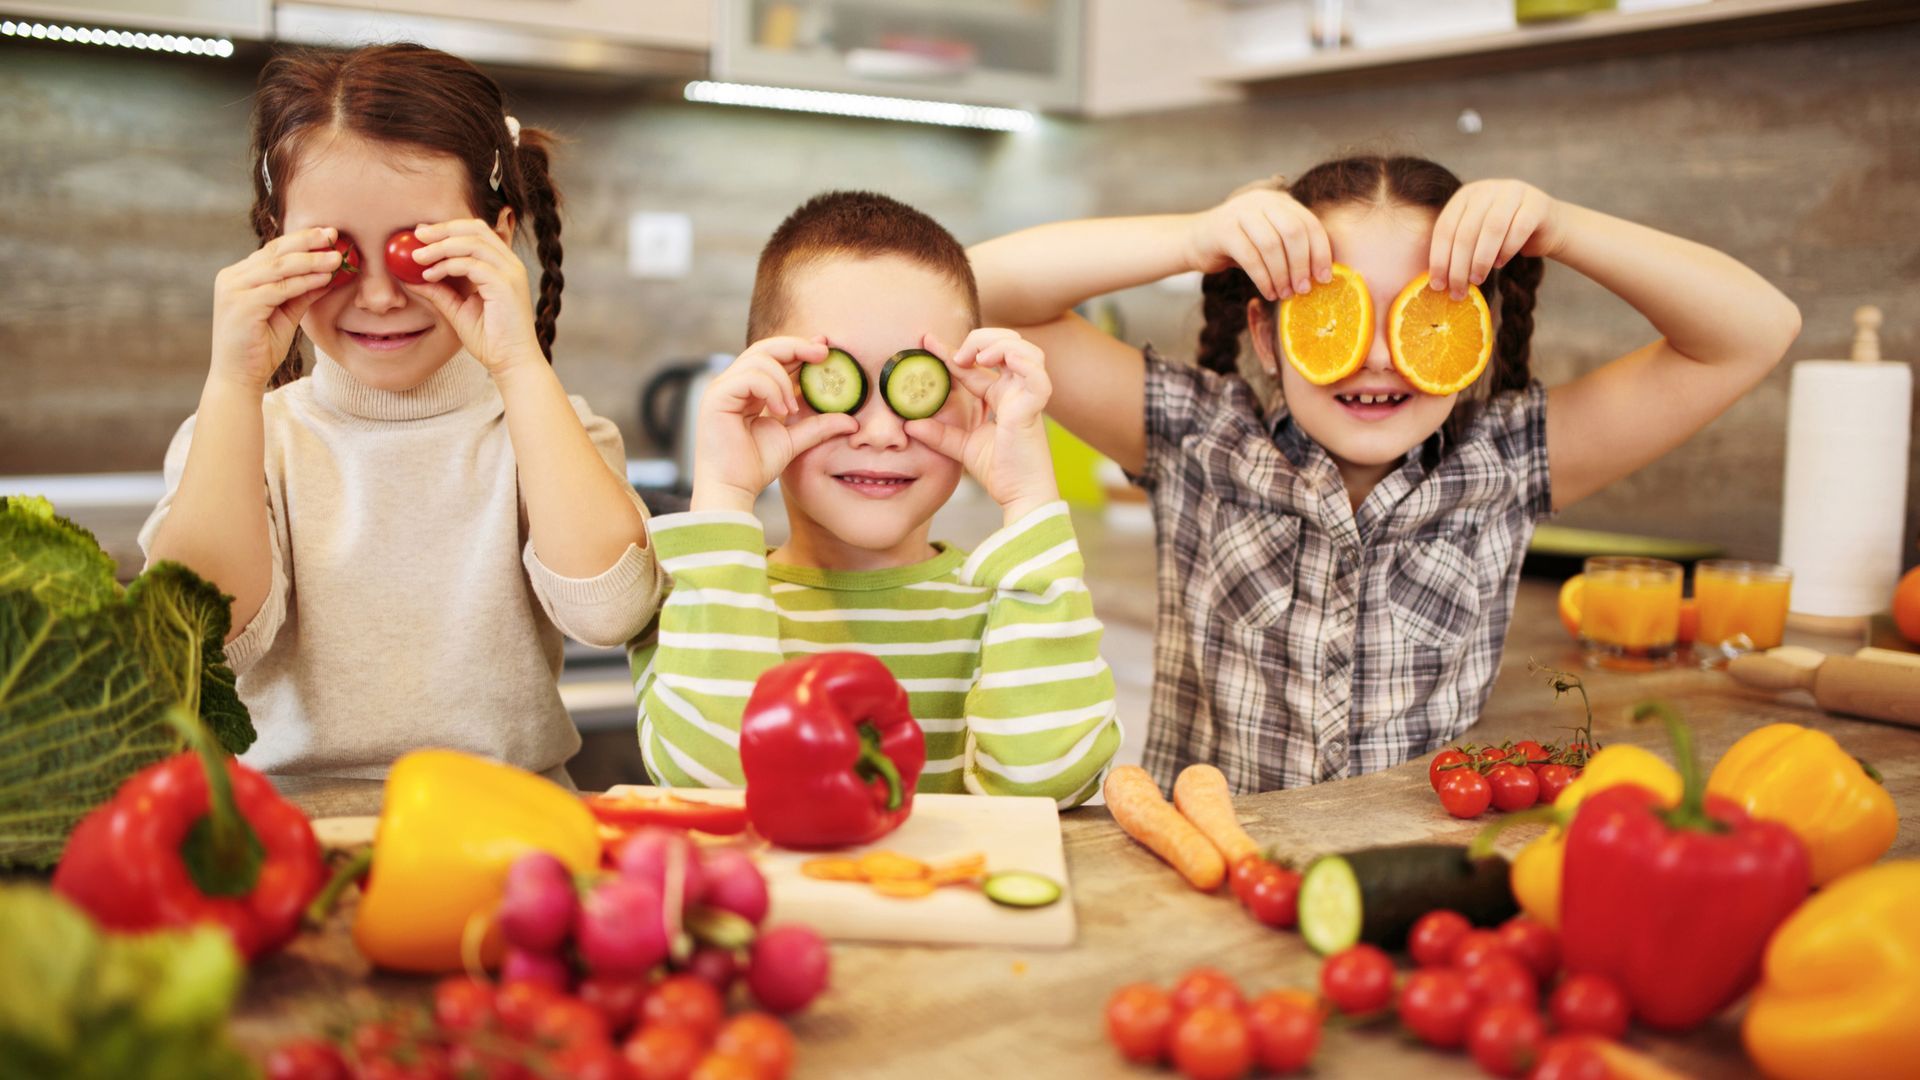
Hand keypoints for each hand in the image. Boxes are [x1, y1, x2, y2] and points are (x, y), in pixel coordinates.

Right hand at [209, 227, 343, 391]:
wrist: (238, 377)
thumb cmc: (261, 347)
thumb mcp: (286, 314)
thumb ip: (302, 292)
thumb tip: (330, 274)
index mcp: (238, 276)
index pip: (273, 251)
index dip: (301, 240)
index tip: (328, 234)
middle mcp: (232, 278)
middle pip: (275, 252)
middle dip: (307, 241)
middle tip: (334, 234)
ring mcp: (233, 290)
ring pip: (278, 267)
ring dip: (311, 260)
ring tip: (337, 257)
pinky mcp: (242, 305)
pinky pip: (280, 288)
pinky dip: (304, 281)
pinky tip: (325, 277)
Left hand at [400, 218, 543, 374]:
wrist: (512, 363)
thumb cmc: (491, 340)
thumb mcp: (458, 310)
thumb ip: (439, 291)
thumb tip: (411, 278)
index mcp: (502, 266)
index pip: (476, 233)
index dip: (447, 228)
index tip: (420, 234)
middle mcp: (510, 264)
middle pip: (475, 228)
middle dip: (442, 229)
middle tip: (416, 236)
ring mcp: (510, 273)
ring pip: (472, 242)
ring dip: (440, 246)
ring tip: (417, 257)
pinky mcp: (505, 285)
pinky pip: (472, 264)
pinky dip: (447, 266)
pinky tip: (430, 275)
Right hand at [689, 336, 859, 513]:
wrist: (733, 490)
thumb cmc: (754, 467)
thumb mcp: (794, 441)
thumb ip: (818, 427)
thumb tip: (852, 421)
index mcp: (748, 390)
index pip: (774, 357)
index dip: (799, 348)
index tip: (825, 347)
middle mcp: (733, 384)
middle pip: (765, 348)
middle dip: (797, 347)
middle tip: (823, 353)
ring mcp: (723, 388)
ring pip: (759, 359)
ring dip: (784, 380)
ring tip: (791, 408)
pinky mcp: (716, 397)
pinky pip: (750, 377)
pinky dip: (771, 389)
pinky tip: (781, 410)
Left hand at [904, 329, 1059, 524]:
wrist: (1020, 497)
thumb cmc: (1002, 473)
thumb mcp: (962, 448)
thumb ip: (939, 434)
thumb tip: (910, 424)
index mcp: (1002, 397)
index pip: (976, 364)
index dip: (951, 350)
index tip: (926, 342)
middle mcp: (1017, 391)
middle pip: (1008, 344)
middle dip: (982, 337)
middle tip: (957, 355)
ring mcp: (1028, 397)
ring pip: (1026, 350)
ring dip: (999, 343)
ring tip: (977, 355)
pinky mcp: (1033, 408)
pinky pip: (1036, 374)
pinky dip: (1019, 359)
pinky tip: (994, 360)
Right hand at [1187, 186, 1331, 301]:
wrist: (1195, 240)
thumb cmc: (1239, 245)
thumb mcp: (1270, 239)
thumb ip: (1292, 246)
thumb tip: (1323, 274)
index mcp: (1280, 201)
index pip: (1309, 223)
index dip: (1320, 252)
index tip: (1325, 278)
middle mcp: (1262, 201)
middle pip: (1293, 231)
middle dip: (1302, 264)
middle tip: (1304, 289)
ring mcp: (1240, 212)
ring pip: (1271, 245)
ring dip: (1282, 275)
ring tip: (1285, 294)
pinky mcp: (1223, 229)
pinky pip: (1250, 257)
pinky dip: (1263, 279)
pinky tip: (1268, 292)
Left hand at [1428, 180, 1562, 298]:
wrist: (1547, 227)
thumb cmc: (1504, 238)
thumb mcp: (1476, 239)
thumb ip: (1457, 250)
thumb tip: (1435, 283)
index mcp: (1466, 195)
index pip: (1445, 227)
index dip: (1439, 258)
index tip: (1437, 286)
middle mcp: (1488, 188)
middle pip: (1466, 230)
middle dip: (1459, 265)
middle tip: (1458, 291)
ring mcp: (1514, 192)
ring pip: (1492, 228)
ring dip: (1481, 259)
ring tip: (1477, 281)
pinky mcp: (1537, 204)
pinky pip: (1519, 229)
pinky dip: (1507, 250)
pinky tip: (1500, 264)